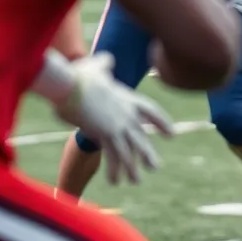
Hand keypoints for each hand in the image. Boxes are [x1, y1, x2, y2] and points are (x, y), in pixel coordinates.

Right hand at [53, 53, 174, 185]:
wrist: (70, 85)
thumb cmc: (80, 74)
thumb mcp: (96, 67)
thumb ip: (105, 64)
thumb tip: (108, 58)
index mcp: (129, 98)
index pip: (152, 112)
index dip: (162, 123)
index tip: (172, 134)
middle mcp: (128, 114)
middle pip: (141, 137)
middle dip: (147, 154)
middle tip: (155, 167)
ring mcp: (118, 125)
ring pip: (130, 151)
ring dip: (132, 168)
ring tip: (137, 181)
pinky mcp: (105, 134)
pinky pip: (113, 156)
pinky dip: (114, 170)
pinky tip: (115, 182)